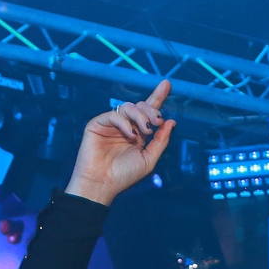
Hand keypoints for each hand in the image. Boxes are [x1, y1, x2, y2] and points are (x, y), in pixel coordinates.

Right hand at [64, 79, 175, 205]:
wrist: (102, 184)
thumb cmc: (124, 176)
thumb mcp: (149, 159)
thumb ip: (160, 141)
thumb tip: (171, 122)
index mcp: (138, 134)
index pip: (148, 113)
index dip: (157, 97)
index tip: (167, 84)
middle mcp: (125, 126)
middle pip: (140, 106)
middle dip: (152, 110)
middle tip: (158, 121)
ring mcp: (111, 124)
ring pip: (128, 107)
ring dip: (140, 115)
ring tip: (145, 131)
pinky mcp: (97, 124)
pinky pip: (114, 114)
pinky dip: (125, 122)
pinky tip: (131, 135)